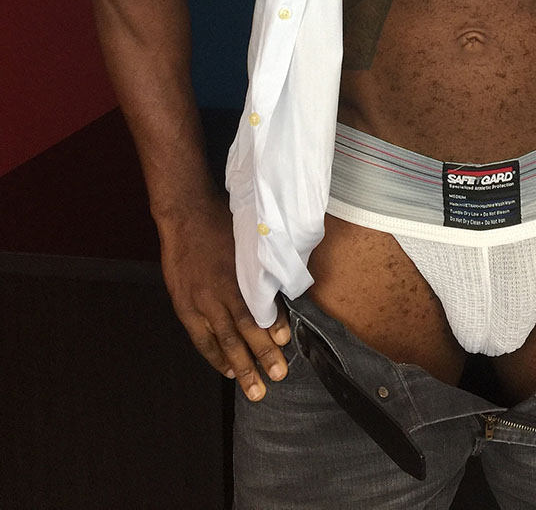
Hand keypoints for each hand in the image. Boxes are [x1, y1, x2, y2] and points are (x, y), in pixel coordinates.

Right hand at [157, 196, 290, 400]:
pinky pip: (201, 338)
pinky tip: (227, 370)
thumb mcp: (247, 241)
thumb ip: (261, 268)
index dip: (272, 329)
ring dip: (240, 366)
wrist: (184, 215)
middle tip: (277, 377)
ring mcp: (198, 302)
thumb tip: (281, 291)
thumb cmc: (221, 223)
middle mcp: (217, 293)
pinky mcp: (184, 306)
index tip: (286, 343)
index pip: (256, 310)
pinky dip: (215, 356)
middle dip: (261, 357)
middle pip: (242, 332)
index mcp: (235, 275)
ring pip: (222, 341)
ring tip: (255, 388)